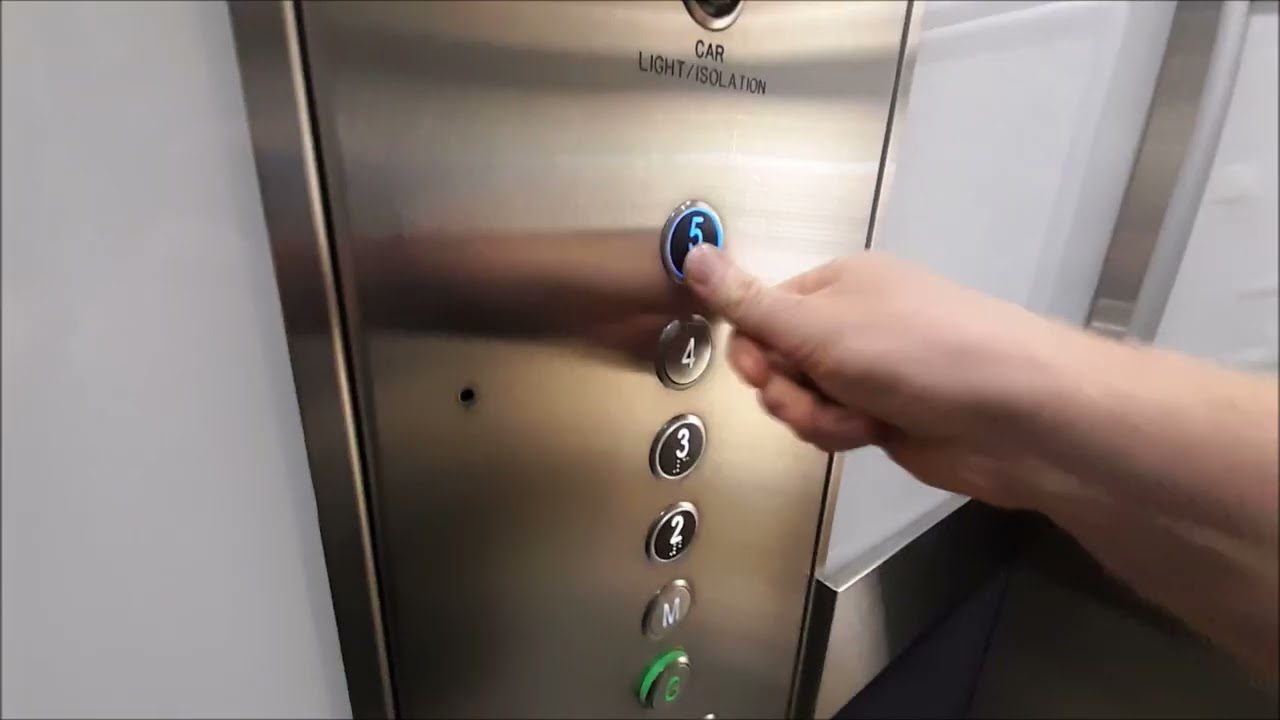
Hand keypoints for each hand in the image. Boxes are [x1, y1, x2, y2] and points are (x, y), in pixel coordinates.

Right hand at [681, 244, 1067, 503]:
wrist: (1015, 416)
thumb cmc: (917, 353)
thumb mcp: (821, 325)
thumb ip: (750, 302)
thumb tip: (691, 251)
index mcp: (837, 285)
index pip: (761, 313)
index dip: (755, 348)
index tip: (766, 372)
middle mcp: (851, 323)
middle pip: (777, 361)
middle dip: (788, 389)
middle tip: (816, 396)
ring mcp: (870, 372)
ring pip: (802, 400)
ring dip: (817, 416)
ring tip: (858, 421)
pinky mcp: (885, 416)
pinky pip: (833, 426)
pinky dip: (844, 433)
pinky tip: (874, 435)